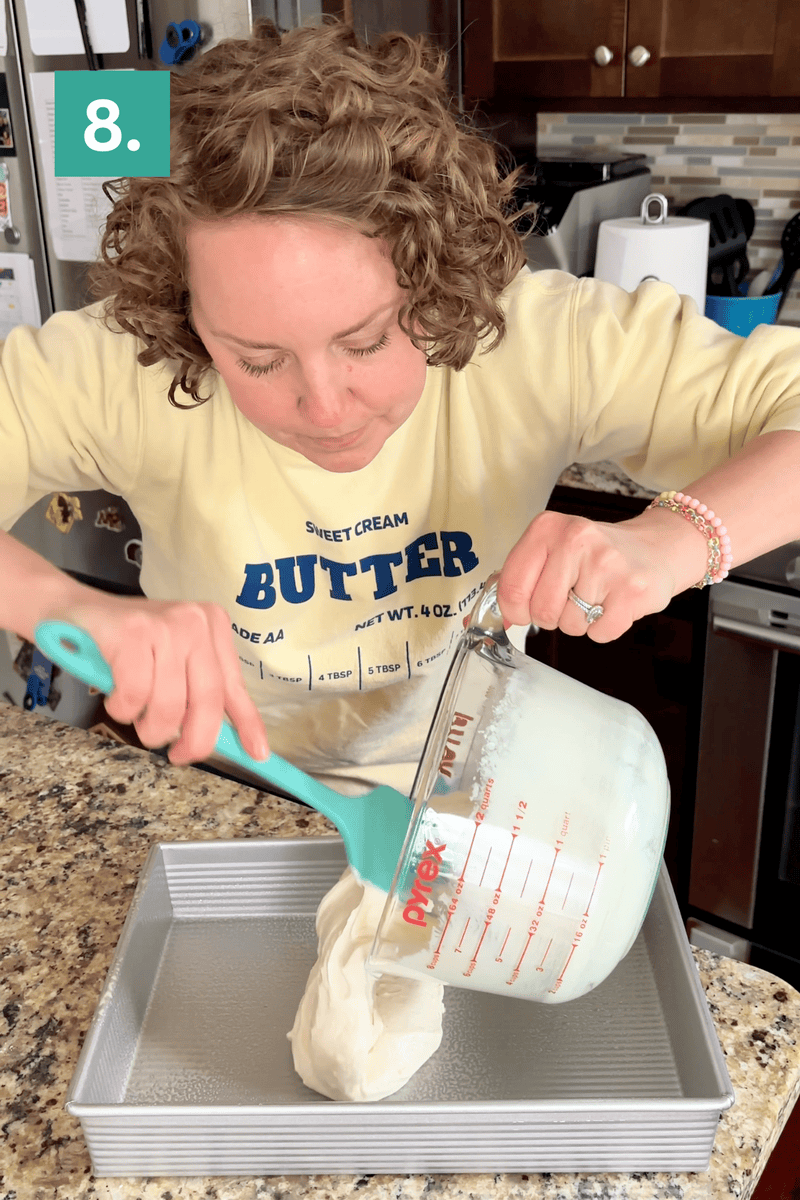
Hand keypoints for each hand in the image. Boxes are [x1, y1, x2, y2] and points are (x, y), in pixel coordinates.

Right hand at [47, 595, 267, 764]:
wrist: (73, 612)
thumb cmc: (127, 644)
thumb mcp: (173, 661)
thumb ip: (198, 691)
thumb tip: (230, 740)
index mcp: (213, 627)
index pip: (234, 685)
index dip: (247, 723)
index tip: (258, 753)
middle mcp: (195, 621)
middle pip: (207, 700)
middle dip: (194, 740)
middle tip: (178, 755)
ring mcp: (165, 624)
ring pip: (169, 704)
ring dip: (148, 725)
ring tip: (135, 714)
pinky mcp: (132, 632)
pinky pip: (135, 695)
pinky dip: (123, 708)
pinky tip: (115, 696)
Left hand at [496, 507, 706, 641]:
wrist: (654, 548)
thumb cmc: (595, 555)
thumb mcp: (552, 552)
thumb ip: (516, 582)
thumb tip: (480, 621)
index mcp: (547, 528)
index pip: (511, 587)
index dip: (514, 610)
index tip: (524, 610)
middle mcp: (576, 540)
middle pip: (541, 611)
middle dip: (551, 616)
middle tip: (570, 599)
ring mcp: (607, 564)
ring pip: (570, 625)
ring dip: (580, 622)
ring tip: (596, 596)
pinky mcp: (633, 590)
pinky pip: (600, 633)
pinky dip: (604, 628)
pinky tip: (613, 603)